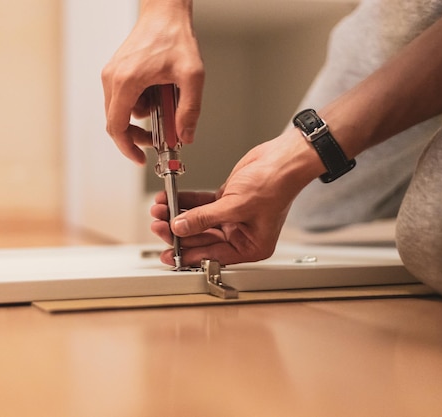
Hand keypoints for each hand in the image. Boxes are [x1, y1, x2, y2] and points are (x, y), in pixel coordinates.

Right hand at [101, 0, 204, 163]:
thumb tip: (184, 135)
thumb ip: (190, 110)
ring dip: (142, 117)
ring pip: (121, 111)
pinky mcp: (115, 72)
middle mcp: (112, 79)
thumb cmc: (175, 37)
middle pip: (116, 122)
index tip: (140, 158)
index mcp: (126, 82)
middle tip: (158, 137)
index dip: (128, 148)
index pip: (117, 127)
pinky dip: (139, 104)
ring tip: (164, 103)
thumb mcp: (192, 76)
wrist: (165, 13)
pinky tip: (157, 92)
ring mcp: (111, 75)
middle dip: (137, 135)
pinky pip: (123, 99)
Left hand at [150, 131, 321, 265]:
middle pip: (202, 238)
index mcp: (251, 246)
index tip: (169, 254)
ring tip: (160, 211)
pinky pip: (201, 204)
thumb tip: (180, 228)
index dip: (188, 255)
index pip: (213, 256)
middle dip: (178, 232)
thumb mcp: (235, 206)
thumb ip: (204, 218)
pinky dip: (185, 202)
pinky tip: (170, 200)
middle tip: (159, 227)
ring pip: (198, 221)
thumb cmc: (275, 184)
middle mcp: (242, 234)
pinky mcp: (227, 200)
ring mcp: (233, 217)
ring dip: (178, 215)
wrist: (282, 158)